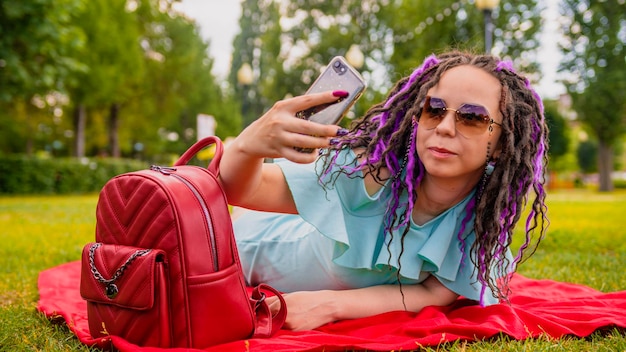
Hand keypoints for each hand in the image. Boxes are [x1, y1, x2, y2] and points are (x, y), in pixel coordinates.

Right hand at [233, 90, 347, 163]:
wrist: (251, 139)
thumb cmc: (274, 123)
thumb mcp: (283, 112)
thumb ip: (300, 111)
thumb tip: (328, 110)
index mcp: (284, 106)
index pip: (307, 100)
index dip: (324, 97)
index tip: (340, 94)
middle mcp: (280, 121)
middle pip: (308, 127)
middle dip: (326, 130)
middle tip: (339, 131)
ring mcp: (278, 137)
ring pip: (304, 142)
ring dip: (320, 144)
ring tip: (331, 143)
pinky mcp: (278, 151)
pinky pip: (297, 157)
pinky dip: (309, 157)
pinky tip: (315, 154)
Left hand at [266, 290, 337, 330]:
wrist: (326, 307)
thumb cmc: (308, 299)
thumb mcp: (290, 296)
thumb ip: (273, 300)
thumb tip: (259, 303)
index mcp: (283, 305)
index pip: (263, 310)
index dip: (260, 310)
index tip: (258, 309)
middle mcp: (285, 318)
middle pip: (268, 319)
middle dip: (266, 316)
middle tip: (268, 313)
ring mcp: (291, 327)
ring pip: (276, 325)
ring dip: (275, 322)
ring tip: (283, 316)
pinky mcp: (296, 333)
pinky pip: (284, 330)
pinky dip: (284, 326)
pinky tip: (290, 321)